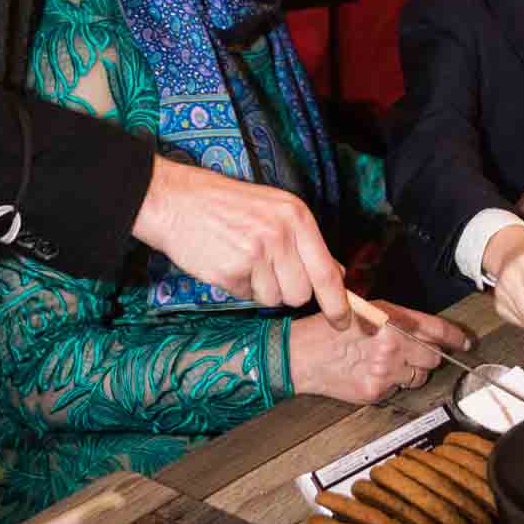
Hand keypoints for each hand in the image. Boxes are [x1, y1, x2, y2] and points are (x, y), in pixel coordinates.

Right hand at [134, 157, 349, 328]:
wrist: (180, 202)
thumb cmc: (229, 206)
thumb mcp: (276, 210)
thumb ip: (306, 242)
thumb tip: (336, 274)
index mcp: (297, 217)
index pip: (327, 272)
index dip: (338, 304)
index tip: (343, 321)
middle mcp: (281, 235)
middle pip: (301, 294)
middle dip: (286, 290)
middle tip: (265, 267)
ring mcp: (256, 254)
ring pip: (274, 300)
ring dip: (260, 288)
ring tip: (243, 258)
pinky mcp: (231, 271)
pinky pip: (247, 297)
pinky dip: (238, 287)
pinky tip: (227, 261)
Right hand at [289, 300, 470, 403]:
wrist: (301, 354)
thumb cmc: (331, 328)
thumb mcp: (368, 309)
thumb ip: (401, 318)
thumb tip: (427, 330)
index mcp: (392, 321)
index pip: (437, 330)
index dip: (455, 337)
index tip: (465, 342)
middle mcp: (392, 347)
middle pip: (433, 357)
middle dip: (428, 354)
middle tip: (412, 351)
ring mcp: (385, 372)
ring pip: (418, 377)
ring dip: (411, 371)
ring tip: (388, 362)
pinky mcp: (376, 392)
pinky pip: (398, 390)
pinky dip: (392, 383)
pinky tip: (374, 372)